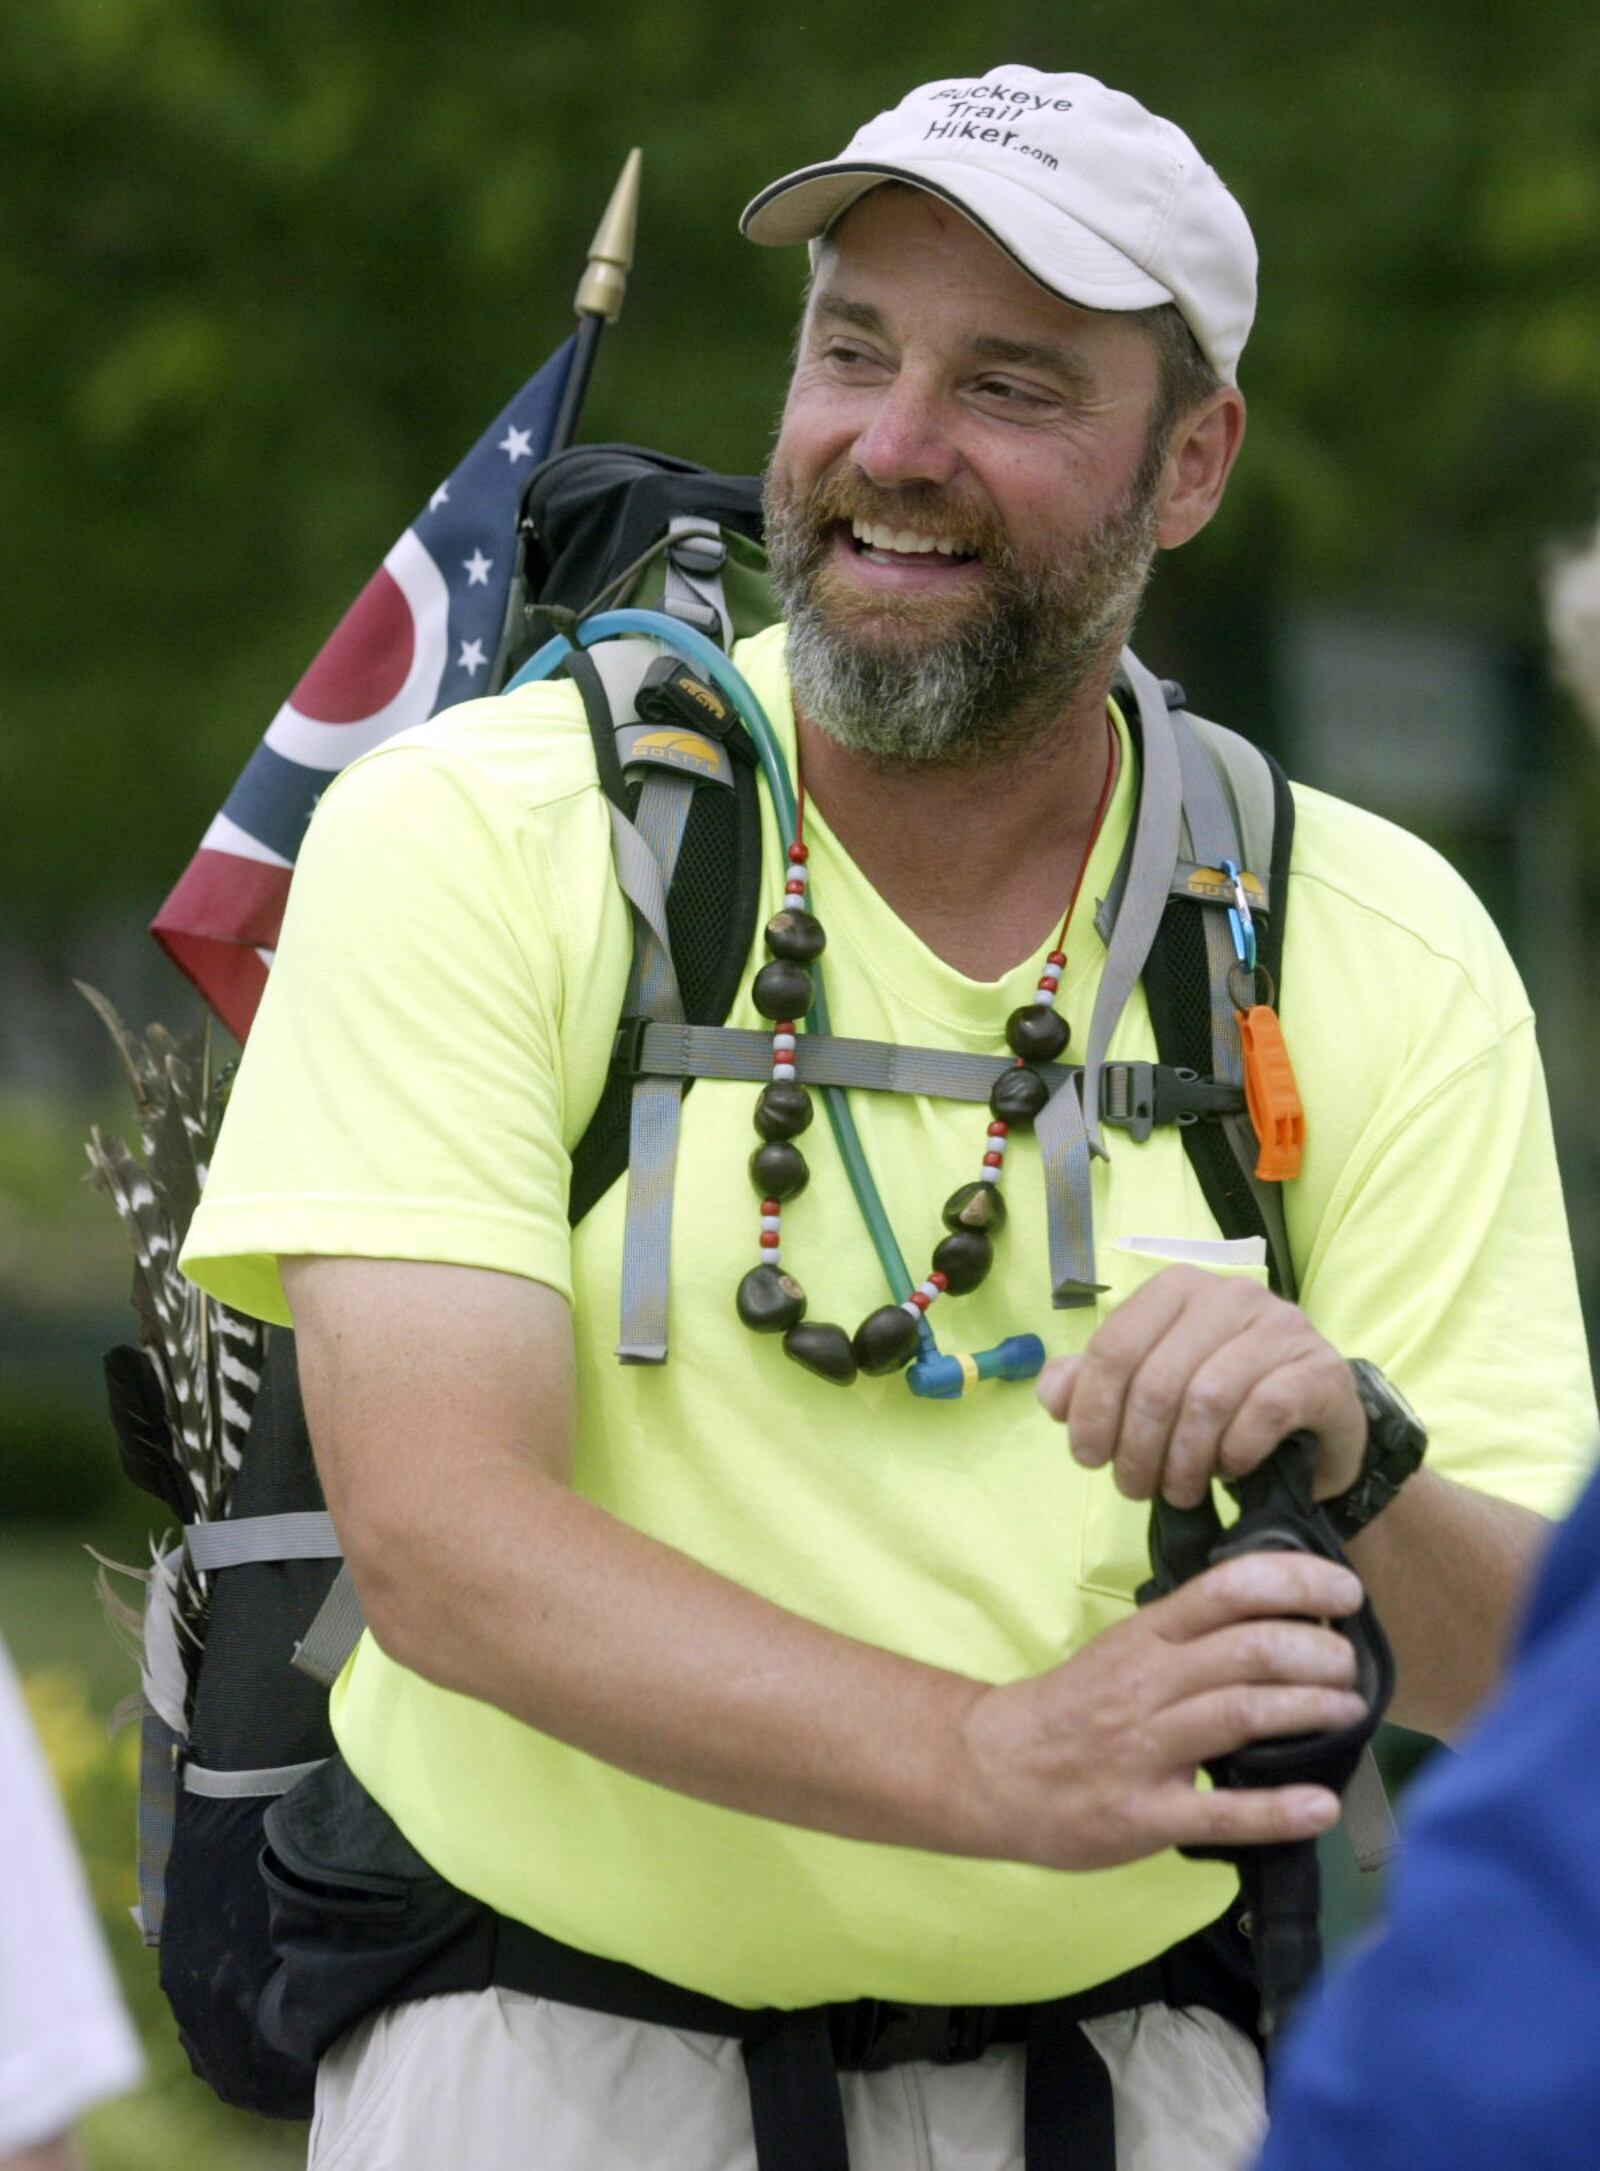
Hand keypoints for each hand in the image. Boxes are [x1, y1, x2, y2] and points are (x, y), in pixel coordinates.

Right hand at [963, 1550, 1366, 1869]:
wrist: (991, 1770)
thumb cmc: (1071, 1710)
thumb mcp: (1124, 1652)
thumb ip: (1191, 1639)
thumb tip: (1284, 1624)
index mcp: (1145, 1638)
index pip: (1227, 1588)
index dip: (1296, 1582)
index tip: (1345, 1592)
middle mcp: (1147, 1684)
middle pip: (1248, 1650)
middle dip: (1319, 1652)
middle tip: (1350, 1666)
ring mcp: (1143, 1750)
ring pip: (1241, 1714)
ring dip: (1311, 1709)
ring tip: (1349, 1711)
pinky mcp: (1142, 1815)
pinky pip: (1219, 1811)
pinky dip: (1278, 1809)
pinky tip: (1320, 1804)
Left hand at [1037, 1265, 1366, 1506]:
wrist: (1314, 1427)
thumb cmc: (1222, 1403)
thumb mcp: (1149, 1388)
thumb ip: (1094, 1383)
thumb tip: (1055, 1397)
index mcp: (1177, 1288)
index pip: (1114, 1346)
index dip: (1092, 1411)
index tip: (1089, 1459)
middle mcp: (1231, 1294)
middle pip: (1157, 1380)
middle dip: (1137, 1448)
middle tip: (1136, 1488)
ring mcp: (1282, 1327)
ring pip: (1207, 1398)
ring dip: (1183, 1460)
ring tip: (1178, 1490)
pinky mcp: (1321, 1369)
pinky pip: (1263, 1412)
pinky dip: (1234, 1452)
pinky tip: (1229, 1470)